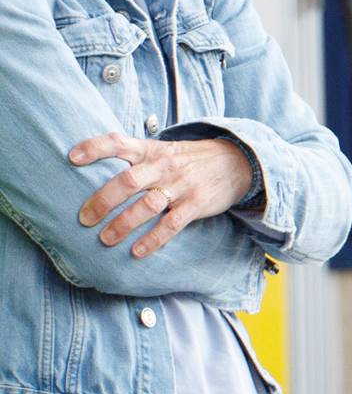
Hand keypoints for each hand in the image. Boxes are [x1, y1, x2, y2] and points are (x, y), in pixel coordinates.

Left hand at [70, 133, 255, 258]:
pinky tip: (138, 251)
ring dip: (124, 223)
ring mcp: (181, 185)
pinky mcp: (197, 204)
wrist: (236, 162)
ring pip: (148, 205)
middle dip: (103, 200)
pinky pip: (172, 224)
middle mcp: (164, 166)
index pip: (119, 142)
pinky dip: (154, 239)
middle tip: (84, 218)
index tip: (72, 158)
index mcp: (151, 150)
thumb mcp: (163, 150)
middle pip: (128, 180)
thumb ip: (135, 158)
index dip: (94, 148)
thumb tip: (94, 173)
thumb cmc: (188, 160)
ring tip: (105, 239)